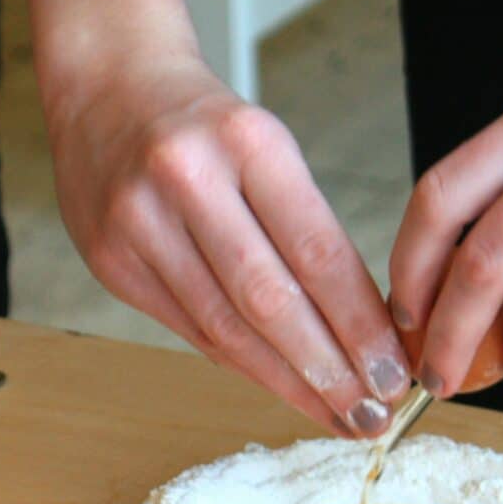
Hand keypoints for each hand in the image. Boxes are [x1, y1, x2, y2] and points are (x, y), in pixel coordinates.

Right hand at [41, 57, 408, 435]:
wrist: (109, 89)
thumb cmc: (208, 128)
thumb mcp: (271, 150)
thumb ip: (310, 232)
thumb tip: (367, 331)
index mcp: (247, 142)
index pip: (316, 251)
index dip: (359, 324)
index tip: (394, 371)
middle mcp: (186, 178)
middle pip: (269, 300)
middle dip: (328, 369)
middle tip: (373, 414)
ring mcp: (138, 222)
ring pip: (225, 327)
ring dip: (288, 383)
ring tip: (337, 414)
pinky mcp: (108, 261)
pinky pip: (190, 330)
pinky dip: (243, 365)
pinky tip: (283, 388)